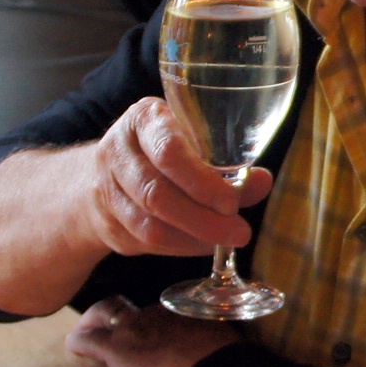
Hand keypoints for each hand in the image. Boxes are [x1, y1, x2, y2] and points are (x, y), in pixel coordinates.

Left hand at [65, 297, 236, 366]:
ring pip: (104, 314)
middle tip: (113, 331)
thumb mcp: (226, 346)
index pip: (159, 314)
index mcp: (182, 313)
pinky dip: (78, 342)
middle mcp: (155, 313)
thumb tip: (229, 361)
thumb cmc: (226, 365)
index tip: (152, 337)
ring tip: (86, 334)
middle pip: (130, 310)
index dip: (151, 326)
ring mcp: (133, 328)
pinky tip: (73, 347)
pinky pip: (88, 340)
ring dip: (93, 324)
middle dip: (119, 320)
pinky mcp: (116, 348)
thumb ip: (219, 347)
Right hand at [77, 98, 273, 259]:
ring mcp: (105, 187)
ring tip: (225, 241)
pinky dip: (179, 247)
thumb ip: (228, 166)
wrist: (103, 173)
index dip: (201, 182)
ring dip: (193, 238)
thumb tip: (262, 182)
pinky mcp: (105, 221)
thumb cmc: (163, 155)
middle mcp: (117, 149)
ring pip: (149, 224)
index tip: (231, 203)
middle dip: (202, 219)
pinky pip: (145, 242)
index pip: (168, 151)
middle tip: (239, 232)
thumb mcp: (193, 146)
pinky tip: (201, 244)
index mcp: (144, 119)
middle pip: (157, 193)